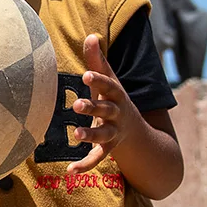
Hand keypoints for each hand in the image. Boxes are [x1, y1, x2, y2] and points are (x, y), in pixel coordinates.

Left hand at [66, 34, 143, 174]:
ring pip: (103, 135)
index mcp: (116, 95)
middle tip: (77, 105)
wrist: (135, 130)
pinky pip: (97, 158)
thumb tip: (90, 35)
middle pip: (107, 110)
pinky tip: (71, 171)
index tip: (86, 74)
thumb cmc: (114, 98)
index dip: (99, 80)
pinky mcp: (107, 149)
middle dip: (93, 108)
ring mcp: (113, 133)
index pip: (109, 86)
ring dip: (90, 135)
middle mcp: (117, 114)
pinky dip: (85, 165)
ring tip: (76, 134)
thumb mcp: (109, 80)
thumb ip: (98, 61)